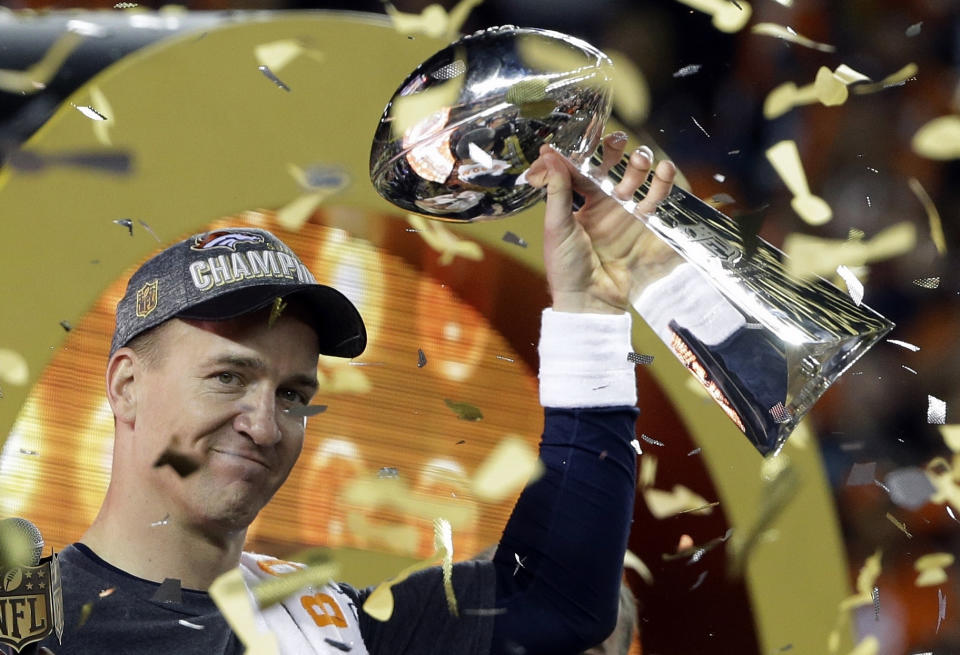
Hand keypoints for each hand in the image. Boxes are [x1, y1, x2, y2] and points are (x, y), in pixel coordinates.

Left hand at [526, 132, 676, 313]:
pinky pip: (659, 198)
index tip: (586, 133)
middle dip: (617, 150)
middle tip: (618, 142)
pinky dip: (665, 181)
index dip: (584, 150)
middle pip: (614, 166)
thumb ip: (556, 190)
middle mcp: (604, 204)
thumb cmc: (567, 268)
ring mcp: (628, 214)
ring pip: (638, 176)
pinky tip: (665, 170)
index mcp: (580, 203)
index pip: (582, 167)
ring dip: (640, 163)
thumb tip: (547, 154)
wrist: (593, 302)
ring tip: (642, 160)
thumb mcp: (557, 227)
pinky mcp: (648, 226)